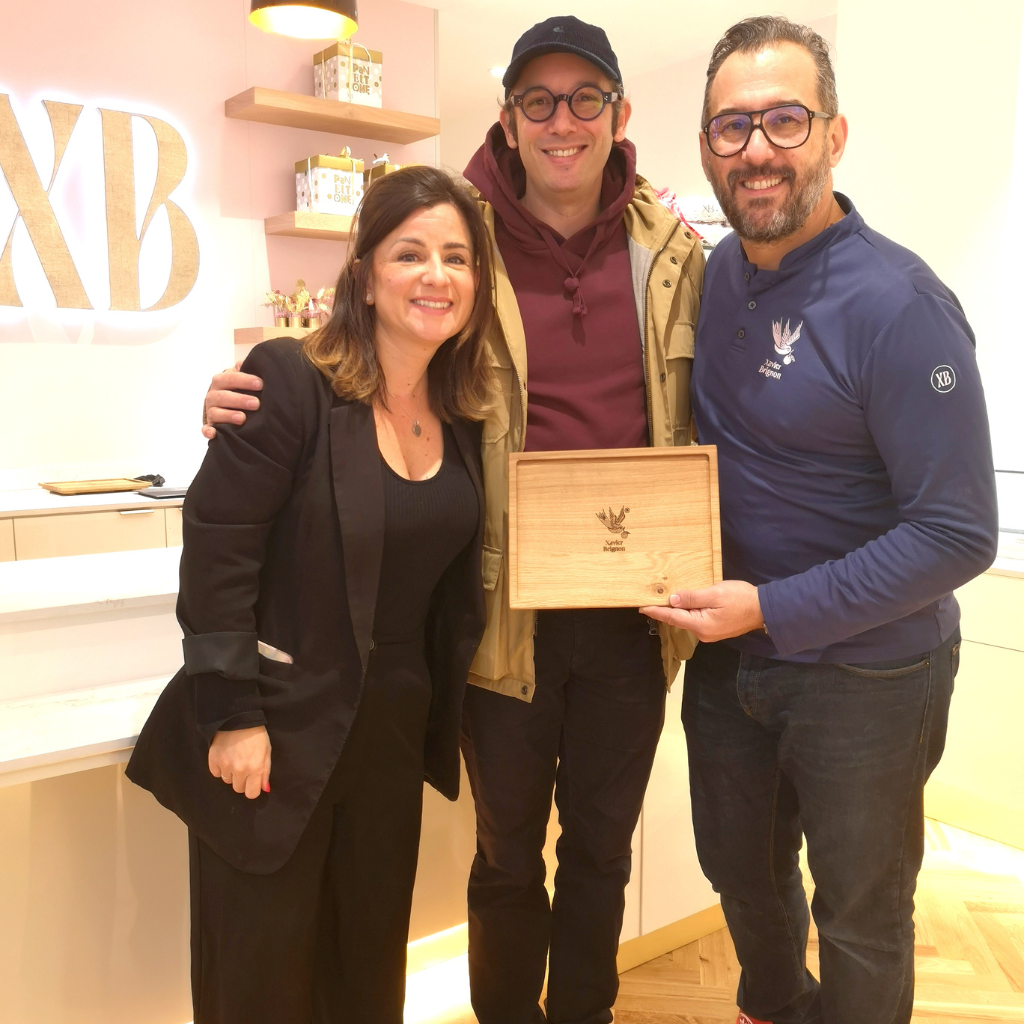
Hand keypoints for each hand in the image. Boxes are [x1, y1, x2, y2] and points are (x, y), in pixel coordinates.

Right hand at [201, 363, 263, 439]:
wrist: (225, 401)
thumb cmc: (237, 388)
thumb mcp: (241, 376)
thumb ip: (246, 369)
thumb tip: (253, 360)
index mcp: (221, 381)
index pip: (231, 378)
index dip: (245, 380)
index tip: (260, 384)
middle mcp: (213, 395)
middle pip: (222, 396)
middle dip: (239, 400)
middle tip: (256, 403)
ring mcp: (211, 410)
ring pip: (215, 412)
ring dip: (228, 415)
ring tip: (243, 418)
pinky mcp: (210, 425)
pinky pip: (206, 429)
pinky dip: (208, 431)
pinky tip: (214, 434)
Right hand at [208, 726, 270, 798]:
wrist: (238, 719)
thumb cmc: (256, 734)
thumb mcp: (266, 751)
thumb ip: (265, 771)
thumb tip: (263, 788)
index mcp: (255, 768)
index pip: (251, 794)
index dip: (252, 789)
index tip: (252, 782)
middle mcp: (239, 770)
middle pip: (238, 789)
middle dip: (242, 781)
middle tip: (244, 767)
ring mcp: (225, 766)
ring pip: (227, 781)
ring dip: (231, 774)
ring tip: (234, 759)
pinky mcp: (213, 760)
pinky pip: (216, 773)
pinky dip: (220, 768)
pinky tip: (225, 757)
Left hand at [641, 580, 763, 642]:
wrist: (765, 609)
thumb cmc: (741, 599)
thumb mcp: (715, 593)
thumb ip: (692, 597)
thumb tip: (672, 600)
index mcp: (701, 625)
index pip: (672, 617)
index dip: (656, 611)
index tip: (642, 607)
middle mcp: (702, 633)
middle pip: (679, 619)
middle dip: (666, 609)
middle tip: (652, 597)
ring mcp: (709, 633)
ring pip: (688, 619)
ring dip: (679, 609)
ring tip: (667, 597)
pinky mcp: (715, 629)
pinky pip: (697, 619)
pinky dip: (690, 611)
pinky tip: (686, 602)